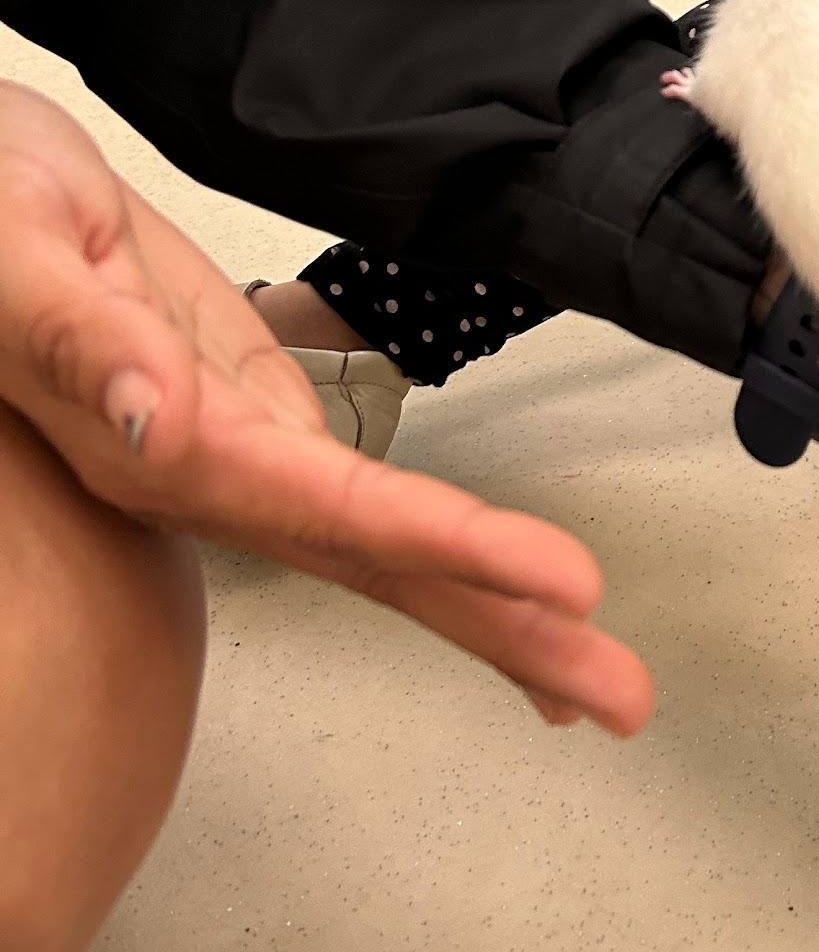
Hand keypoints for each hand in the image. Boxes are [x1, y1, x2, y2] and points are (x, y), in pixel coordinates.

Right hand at [0, 84, 652, 736]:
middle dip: (503, 628)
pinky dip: (440, 547)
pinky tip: (500, 589)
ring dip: (491, 607)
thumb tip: (157, 420)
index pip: (331, 508)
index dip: (448, 545)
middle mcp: (207, 473)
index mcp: (164, 447)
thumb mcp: (16, 254)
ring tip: (598, 676)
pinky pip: (360, 498)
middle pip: (376, 564)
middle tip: (624, 696)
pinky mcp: (251, 415)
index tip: (559, 582)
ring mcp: (236, 453)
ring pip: (380, 544)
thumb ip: (81, 341)